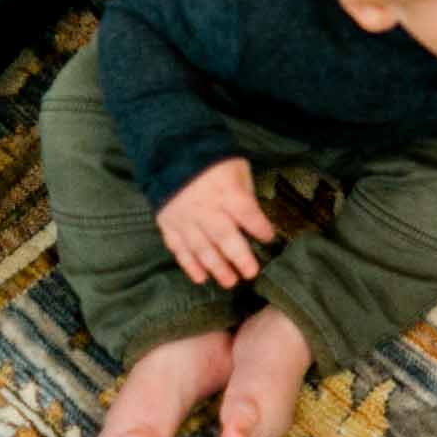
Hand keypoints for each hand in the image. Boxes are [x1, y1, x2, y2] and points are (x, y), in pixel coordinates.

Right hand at [156, 158, 276, 287]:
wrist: (173, 154)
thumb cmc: (214, 163)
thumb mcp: (237, 170)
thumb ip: (245, 195)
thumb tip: (256, 222)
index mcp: (225, 190)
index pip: (245, 211)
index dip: (258, 226)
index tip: (269, 238)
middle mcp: (205, 207)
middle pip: (223, 235)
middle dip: (238, 257)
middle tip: (251, 273)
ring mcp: (184, 218)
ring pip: (201, 247)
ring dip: (216, 267)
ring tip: (230, 282)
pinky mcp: (168, 225)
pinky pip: (178, 249)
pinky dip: (189, 265)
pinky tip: (201, 278)